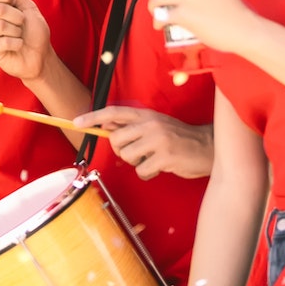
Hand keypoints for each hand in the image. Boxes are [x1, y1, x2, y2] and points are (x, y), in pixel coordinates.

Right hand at [0, 0, 51, 81]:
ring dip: (17, 31)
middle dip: (16, 16)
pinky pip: (2, 42)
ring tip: (20, 36)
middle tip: (22, 23)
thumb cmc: (35, 32)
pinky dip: (16, 43)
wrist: (41, 56)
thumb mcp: (28, 7)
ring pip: (0, 25)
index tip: (13, 0)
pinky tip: (18, 47)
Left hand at [73, 106, 213, 179]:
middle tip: (137, 152)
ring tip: (153, 159)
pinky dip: (148, 173)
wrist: (208, 148)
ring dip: (137, 163)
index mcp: (146, 115)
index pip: (113, 112)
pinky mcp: (164, 157)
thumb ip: (133, 125)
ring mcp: (157, 140)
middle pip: (115, 140)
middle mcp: (150, 124)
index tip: (76, 122)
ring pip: (127, 156)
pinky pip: (141, 170)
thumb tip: (106, 125)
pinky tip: (161, 167)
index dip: (93, 117)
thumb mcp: (155, 125)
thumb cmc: (178, 138)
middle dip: (121, 150)